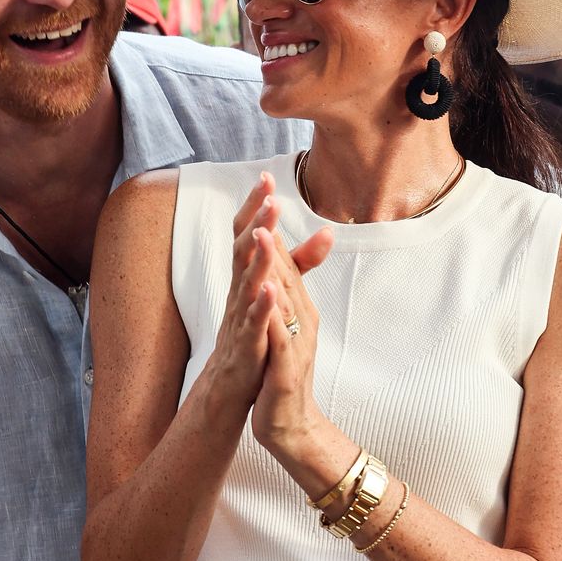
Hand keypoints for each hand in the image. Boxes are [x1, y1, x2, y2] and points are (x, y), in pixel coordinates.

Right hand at [208, 174, 330, 415]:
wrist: (234, 384)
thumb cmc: (255, 332)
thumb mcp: (277, 291)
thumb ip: (300, 262)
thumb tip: (328, 231)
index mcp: (246, 277)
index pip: (248, 234)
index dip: (256, 207)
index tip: (267, 177)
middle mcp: (238, 291)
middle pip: (243, 248)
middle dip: (256, 220)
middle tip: (268, 193)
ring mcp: (240, 317)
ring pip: (245, 281)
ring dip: (258, 257)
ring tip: (268, 232)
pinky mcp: (247, 344)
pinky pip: (252, 323)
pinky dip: (260, 306)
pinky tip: (269, 291)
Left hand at [247, 210, 330, 455]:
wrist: (290, 425)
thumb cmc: (282, 373)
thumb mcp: (284, 329)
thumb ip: (287, 295)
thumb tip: (278, 262)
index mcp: (297, 309)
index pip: (284, 259)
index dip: (273, 223)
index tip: (265, 185)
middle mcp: (300, 320)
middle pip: (286, 270)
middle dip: (276, 232)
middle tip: (269, 193)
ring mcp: (295, 343)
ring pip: (285, 299)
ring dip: (275, 266)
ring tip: (265, 234)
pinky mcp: (287, 368)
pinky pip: (279, 338)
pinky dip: (272, 315)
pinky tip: (265, 295)